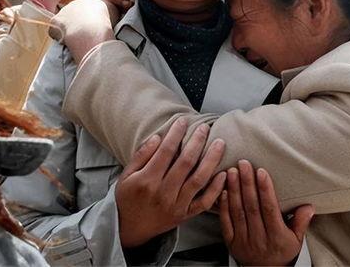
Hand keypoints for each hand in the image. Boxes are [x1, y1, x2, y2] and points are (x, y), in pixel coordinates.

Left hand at [49, 0, 118, 62]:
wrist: (92, 32)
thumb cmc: (106, 23)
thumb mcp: (113, 11)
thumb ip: (108, 8)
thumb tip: (107, 10)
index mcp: (89, 0)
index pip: (86, 9)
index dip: (89, 19)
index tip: (93, 27)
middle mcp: (74, 2)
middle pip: (74, 13)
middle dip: (78, 23)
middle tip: (85, 34)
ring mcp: (63, 11)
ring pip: (64, 21)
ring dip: (68, 29)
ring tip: (77, 40)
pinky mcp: (55, 22)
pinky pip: (55, 31)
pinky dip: (60, 37)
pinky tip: (68, 42)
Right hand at [116, 119, 226, 247]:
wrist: (131, 229)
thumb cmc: (128, 198)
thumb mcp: (126, 175)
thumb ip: (141, 155)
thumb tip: (157, 137)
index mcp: (147, 181)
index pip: (165, 152)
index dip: (176, 134)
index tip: (183, 121)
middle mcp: (163, 193)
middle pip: (186, 163)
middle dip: (197, 142)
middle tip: (204, 127)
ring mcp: (176, 205)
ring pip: (199, 180)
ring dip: (211, 160)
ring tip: (220, 143)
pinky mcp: (186, 214)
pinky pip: (204, 202)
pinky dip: (216, 189)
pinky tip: (223, 174)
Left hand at [220, 160, 313, 265]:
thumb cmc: (282, 251)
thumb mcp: (296, 240)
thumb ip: (301, 222)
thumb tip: (309, 206)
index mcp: (277, 237)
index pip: (270, 209)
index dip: (265, 190)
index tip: (261, 171)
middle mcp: (259, 239)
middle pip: (252, 207)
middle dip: (247, 183)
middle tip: (243, 163)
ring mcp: (243, 241)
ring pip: (238, 212)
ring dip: (234, 190)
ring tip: (232, 171)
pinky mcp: (231, 242)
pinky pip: (226, 222)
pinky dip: (224, 206)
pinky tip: (224, 190)